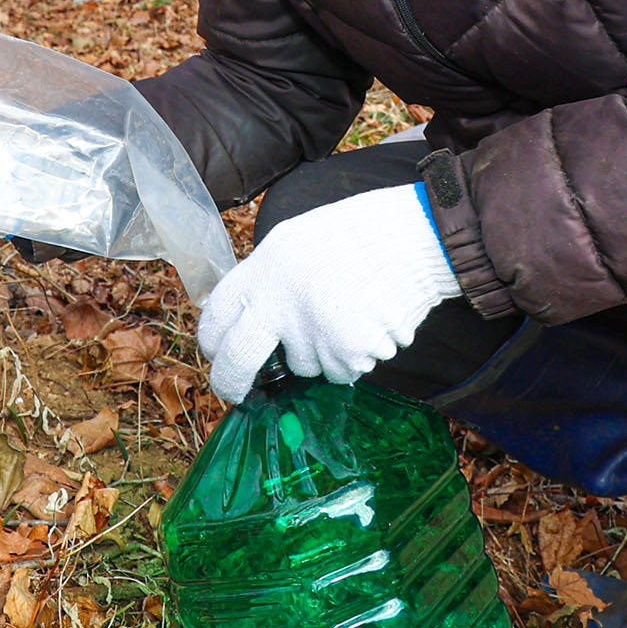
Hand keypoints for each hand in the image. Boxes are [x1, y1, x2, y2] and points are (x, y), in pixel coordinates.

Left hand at [196, 183, 460, 401]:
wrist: (414, 235)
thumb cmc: (360, 234)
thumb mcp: (295, 242)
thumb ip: (270, 281)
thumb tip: (253, 322)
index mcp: (263, 268)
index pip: (217, 314)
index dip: (212, 341)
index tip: (216, 353)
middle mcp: (279, 303)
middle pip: (239, 360)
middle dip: (234, 382)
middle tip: (239, 393)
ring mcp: (312, 332)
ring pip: (305, 366)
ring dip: (322, 354)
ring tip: (349, 315)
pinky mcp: (345, 352)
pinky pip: (343, 370)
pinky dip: (356, 356)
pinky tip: (370, 323)